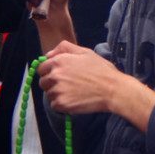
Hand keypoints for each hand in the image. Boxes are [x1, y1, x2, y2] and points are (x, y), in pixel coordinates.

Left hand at [38, 41, 154, 129]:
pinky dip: (62, 105)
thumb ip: (64, 48)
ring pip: (49, 94)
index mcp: (59, 61)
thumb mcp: (85, 52)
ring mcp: (58, 90)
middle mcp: (55, 75)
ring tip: (73, 92)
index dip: (49, 71)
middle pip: (43, 82)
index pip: (42, 68)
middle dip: (52, 83)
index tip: (59, 75)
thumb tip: (48, 55)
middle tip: (67, 85)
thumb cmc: (101, 70)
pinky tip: (74, 100)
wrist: (112, 89)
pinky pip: (54, 105)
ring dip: (57, 94)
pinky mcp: (62, 104)